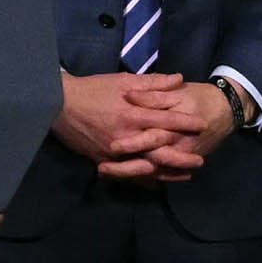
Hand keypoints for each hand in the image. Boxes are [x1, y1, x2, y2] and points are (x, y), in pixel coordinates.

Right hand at [58, 72, 232, 179]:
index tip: (202, 125)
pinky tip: (157, 183)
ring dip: (167, 172)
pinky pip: (128, 173)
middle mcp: (126, 136)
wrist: (59, 104)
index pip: (164, 120)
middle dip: (181, 156)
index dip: (185, 123)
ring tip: (185, 175)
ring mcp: (115, 152)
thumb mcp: (123, 81)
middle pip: (159, 150)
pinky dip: (144, 179)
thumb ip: (152, 83)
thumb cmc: (93, 89)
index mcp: (131, 114)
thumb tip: (179, 79)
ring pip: (146, 166)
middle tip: (200, 161)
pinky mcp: (104, 161)